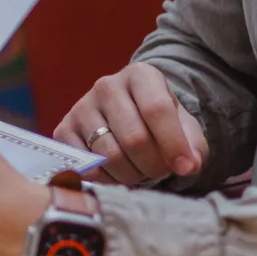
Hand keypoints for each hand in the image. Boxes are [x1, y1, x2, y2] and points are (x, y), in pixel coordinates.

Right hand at [53, 62, 206, 185]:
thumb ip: (193, 145)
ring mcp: (82, 107)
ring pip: (110, 156)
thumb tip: (189, 165)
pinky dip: (108, 180)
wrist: (127, 115)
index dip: (173, 144)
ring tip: (140, 172)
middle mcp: (107, 86)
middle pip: (134, 138)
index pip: (156, 109)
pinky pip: (88, 167)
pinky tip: (118, 173)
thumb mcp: (184, 126)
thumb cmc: (158, 123)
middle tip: (160, 172)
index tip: (185, 168)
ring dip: (132, 175)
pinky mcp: (63, 130)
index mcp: (141, 75)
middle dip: (153, 165)